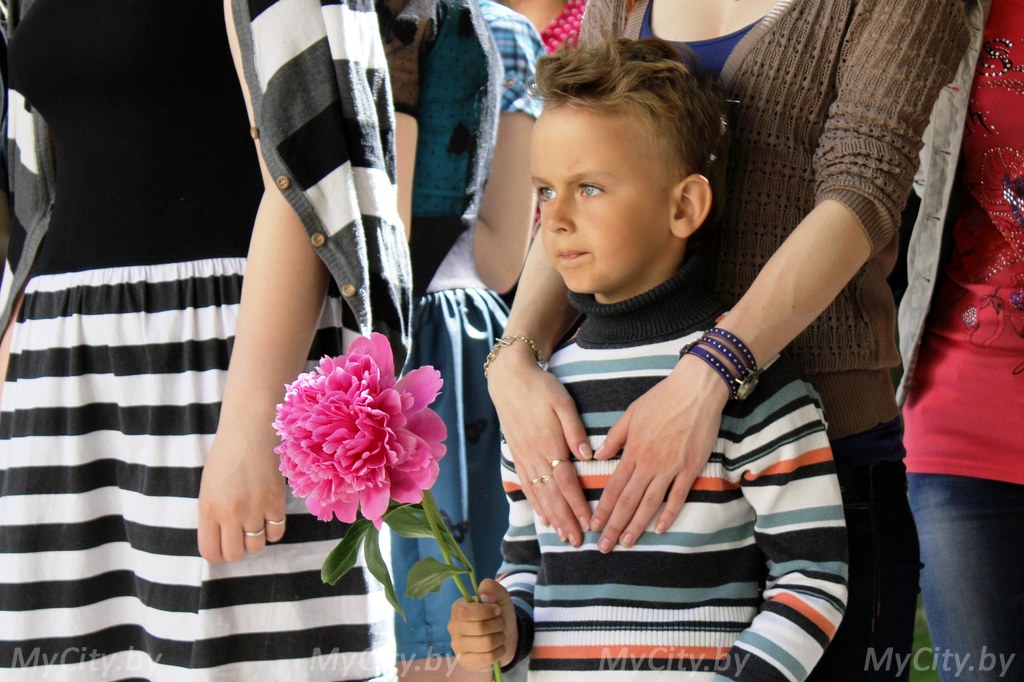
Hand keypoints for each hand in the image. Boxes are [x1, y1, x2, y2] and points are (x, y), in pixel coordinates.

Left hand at [198, 426, 287, 562]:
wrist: (250, 430)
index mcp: (208, 509)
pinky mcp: (276, 502)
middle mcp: (230, 512)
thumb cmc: (226, 456)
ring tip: (255, 524)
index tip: (222, 546)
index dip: (217, 554)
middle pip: (235, 554)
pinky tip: (268, 517)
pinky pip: (277, 532)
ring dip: (256, 540)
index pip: (210, 551)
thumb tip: (221, 541)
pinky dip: (273, 530)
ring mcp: (254, 508)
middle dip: (237, 549)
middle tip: (239, 536)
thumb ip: (212, 515)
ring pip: (257, 546)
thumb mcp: (209, 488)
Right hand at [449, 579, 518, 670]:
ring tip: (499, 635)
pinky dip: (499, 652)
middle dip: (498, 624)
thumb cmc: (499, 613)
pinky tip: (497, 648)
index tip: (497, 610)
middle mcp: (453, 627)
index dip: (486, 611)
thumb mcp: (499, 595)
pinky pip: (487, 659)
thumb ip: (491, 587)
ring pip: (485, 644)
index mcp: (457, 608)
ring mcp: (457, 646)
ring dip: (500, 638)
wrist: (507, 634)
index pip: (466, 611)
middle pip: (479, 628)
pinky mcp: (464, 662)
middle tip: (500, 623)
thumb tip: (484, 595)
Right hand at [487, 344, 590, 545]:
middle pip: (552, 495)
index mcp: (549, 444)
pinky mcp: (517, 455)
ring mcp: (524, 458)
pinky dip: (535, 503)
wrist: (509, 379)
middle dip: (565, 520)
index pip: (566, 482)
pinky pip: (527, 485)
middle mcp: (535, 456)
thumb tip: (588, 456)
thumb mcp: (562, 403)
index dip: (577, 505)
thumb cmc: (541, 387)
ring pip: (539, 494)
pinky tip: (542, 516)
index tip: (588, 523)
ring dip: (551, 517)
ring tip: (562, 536)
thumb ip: (575, 431)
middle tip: (577, 542)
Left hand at [591, 354, 729, 551]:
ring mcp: (671, 468)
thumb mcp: (631, 414)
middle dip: (614, 525)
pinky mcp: (690, 468)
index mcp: (633, 451)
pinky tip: (660, 529)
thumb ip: (614, 437)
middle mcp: (649, 463)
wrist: (695, 391)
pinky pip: (678, 496)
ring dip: (637, 525)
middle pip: (628, 501)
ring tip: (627, 543)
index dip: (603, 509)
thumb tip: (598, 456)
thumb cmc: (662, 399)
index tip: (594, 525)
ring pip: (650, 503)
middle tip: (605, 546)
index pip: (613, 486)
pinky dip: (668, 514)